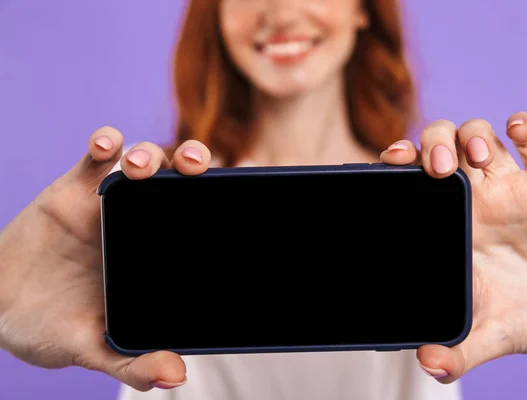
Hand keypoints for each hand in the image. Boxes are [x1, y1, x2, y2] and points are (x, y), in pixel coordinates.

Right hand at [0, 127, 210, 390]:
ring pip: (143, 163)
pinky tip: (107, 145)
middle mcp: (142, 223)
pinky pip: (96, 157)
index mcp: (157, 254)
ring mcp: (110, 203)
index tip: (239, 192)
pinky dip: (105, 143)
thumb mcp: (94, 348)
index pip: (198, 220)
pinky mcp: (75, 188)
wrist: (0, 309)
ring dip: (148, 155)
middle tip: (195, 166)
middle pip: (178, 181)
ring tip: (138, 168)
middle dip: (192, 161)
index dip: (219, 201)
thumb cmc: (55, 328)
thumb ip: (131, 362)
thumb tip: (175, 376)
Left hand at [381, 112, 526, 382]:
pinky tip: (517, 129)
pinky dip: (522, 126)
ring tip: (480, 156)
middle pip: (441, 147)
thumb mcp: (497, 334)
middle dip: (434, 144)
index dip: (398, 165)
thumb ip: (463, 350)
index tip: (392, 162)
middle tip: (441, 168)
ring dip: (473, 135)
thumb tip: (429, 365)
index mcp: (453, 226)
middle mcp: (475, 200)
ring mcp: (510, 186)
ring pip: (479, 136)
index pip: (413, 183)